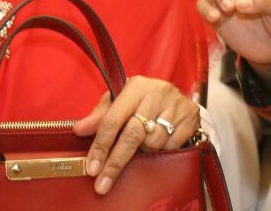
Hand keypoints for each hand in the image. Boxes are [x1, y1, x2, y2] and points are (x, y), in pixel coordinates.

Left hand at [74, 76, 199, 195]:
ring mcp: (176, 104)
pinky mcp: (191, 116)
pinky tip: (161, 140)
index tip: (92, 168)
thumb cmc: (141, 100)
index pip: (113, 119)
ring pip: (153, 143)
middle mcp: (157, 92)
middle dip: (116, 162)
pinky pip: (171, 146)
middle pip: (133, 135)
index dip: (101, 146)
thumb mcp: (119, 102)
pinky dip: (163, 149)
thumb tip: (79, 130)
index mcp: (136, 86)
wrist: (175, 96)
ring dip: (144, 151)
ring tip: (143, 142)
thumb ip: (100, 116)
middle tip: (103, 183)